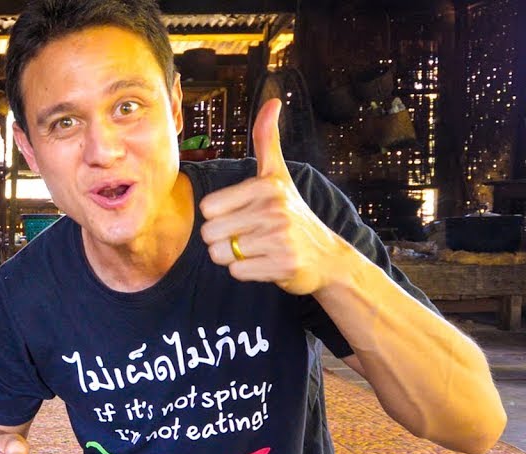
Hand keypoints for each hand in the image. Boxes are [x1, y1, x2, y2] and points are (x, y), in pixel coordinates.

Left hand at [199, 97, 352, 295]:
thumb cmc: (292, 212)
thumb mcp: (278, 174)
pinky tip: (266, 262)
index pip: (207, 208)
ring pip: (220, 255)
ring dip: (233, 257)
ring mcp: (280, 238)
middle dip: (223, 239)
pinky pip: (237, 272)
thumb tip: (273, 100)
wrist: (327, 255)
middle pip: (209, 234)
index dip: (219, 215)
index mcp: (266, 185)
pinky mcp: (282, 266)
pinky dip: (246, 271)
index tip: (243, 213)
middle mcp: (274, 209)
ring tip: (257, 248)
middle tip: (249, 235)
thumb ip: (266, 140)